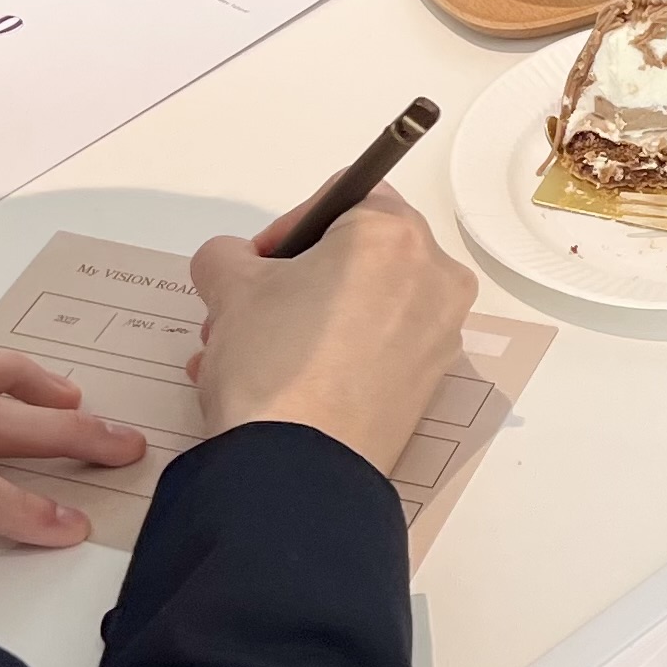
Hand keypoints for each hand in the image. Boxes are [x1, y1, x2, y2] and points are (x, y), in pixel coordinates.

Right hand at [189, 183, 478, 472]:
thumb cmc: (274, 360)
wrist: (299, 470)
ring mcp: (438, 337)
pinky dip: (329, 356)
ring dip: (298, 322)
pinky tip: (272, 385)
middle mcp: (434, 279)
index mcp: (396, 235)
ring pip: (360, 308)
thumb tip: (235, 264)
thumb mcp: (229, 285)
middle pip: (355, 257)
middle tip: (242, 311)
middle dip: (290, 281)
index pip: (345, 197)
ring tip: (240, 357)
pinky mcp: (427, 386)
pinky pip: (374, 351)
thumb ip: (228, 254)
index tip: (257, 261)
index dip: (291, 224)